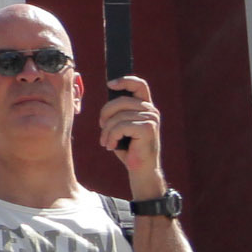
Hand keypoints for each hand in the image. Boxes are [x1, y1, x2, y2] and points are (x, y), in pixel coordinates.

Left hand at [101, 73, 165, 189]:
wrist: (140, 170)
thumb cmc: (128, 148)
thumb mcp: (121, 125)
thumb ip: (118, 111)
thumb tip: (108, 92)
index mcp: (145, 107)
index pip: (139, 85)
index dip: (125, 81)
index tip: (110, 84)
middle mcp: (151, 110)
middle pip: (120, 100)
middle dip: (105, 114)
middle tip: (101, 127)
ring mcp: (151, 119)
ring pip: (118, 116)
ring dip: (106, 131)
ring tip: (106, 142)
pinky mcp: (147, 129)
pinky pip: (121, 126)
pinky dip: (111, 137)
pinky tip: (111, 146)